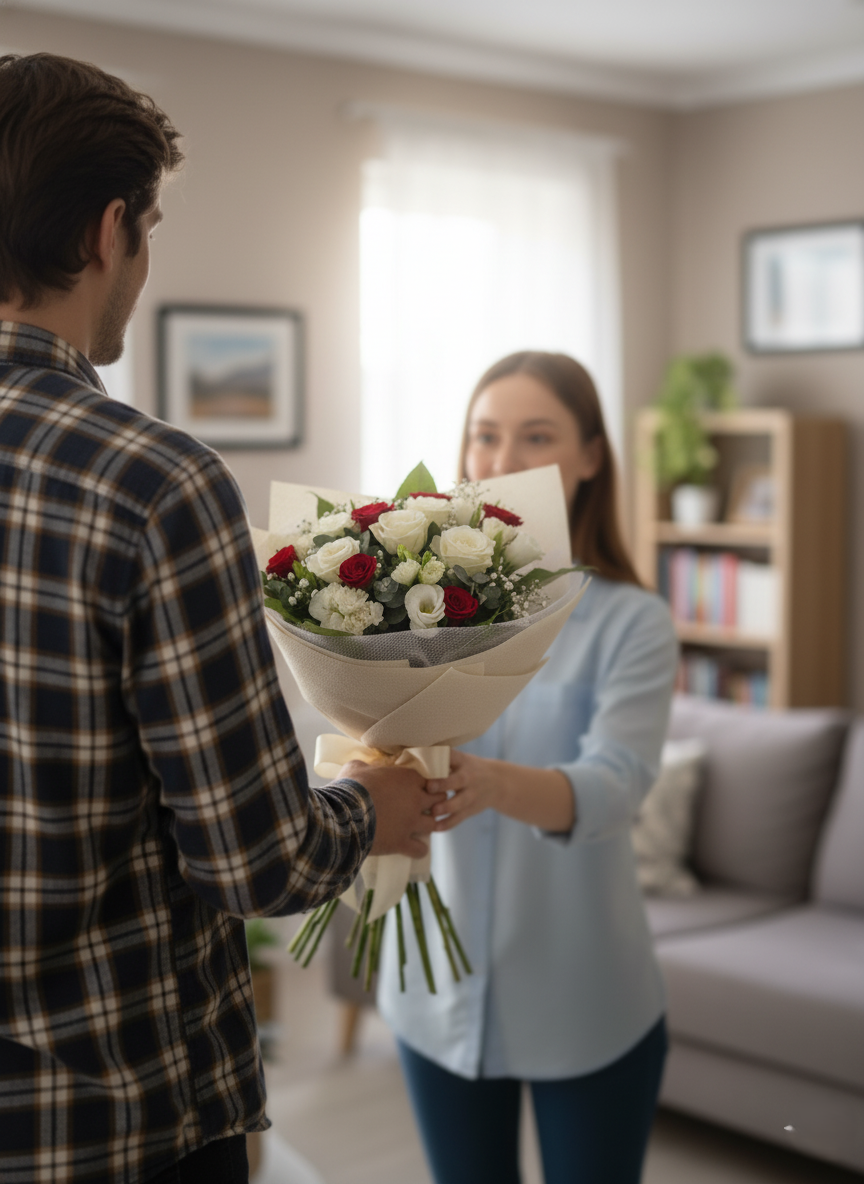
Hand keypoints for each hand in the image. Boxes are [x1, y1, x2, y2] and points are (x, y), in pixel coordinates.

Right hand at [339, 760, 445, 858]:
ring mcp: (411, 822)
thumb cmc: (350, 787)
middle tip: (423, 806)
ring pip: (433, 824)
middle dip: (433, 802)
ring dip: (427, 825)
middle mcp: (415, 799)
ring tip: (419, 827)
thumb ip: (368, 766)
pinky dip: (418, 849)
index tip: (418, 788)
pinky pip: (420, 849)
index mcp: (408, 778)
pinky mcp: (402, 842)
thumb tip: (367, 768)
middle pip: (438, 800)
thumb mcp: (357, 767)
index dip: (424, 784)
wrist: (343, 814)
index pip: (429, 779)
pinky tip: (413, 848)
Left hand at [428, 752, 575, 833]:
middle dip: (443, 783)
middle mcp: (468, 777)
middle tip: (429, 786)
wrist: (497, 782)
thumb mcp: (460, 759)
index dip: (441, 757)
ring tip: (432, 812)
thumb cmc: (467, 768)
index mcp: (463, 761)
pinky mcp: (471, 809)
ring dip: (446, 807)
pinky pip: (459, 818)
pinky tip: (436, 828)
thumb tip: (410, 754)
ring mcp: (471, 794)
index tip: (426, 757)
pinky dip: (448, 824)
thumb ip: (440, 759)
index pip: (452, 756)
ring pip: (459, 802)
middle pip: (457, 780)